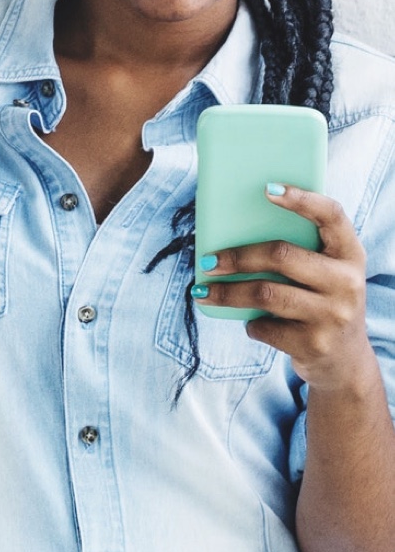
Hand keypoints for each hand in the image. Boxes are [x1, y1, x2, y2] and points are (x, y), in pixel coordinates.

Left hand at [195, 185, 378, 390]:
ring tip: (201, 292)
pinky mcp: (312, 343)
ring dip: (226, 293)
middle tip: (208, 260)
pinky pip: (264, 327)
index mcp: (350, 254)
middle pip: (282, 256)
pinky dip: (250, 324)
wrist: (343, 362)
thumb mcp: (327, 276)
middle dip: (238, 257)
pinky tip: (250, 322)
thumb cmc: (323, 306)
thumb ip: (301, 255)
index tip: (267, 189)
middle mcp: (346, 281)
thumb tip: (237, 234)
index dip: (300, 200)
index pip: (330, 215)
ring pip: (265, 294)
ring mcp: (331, 314)